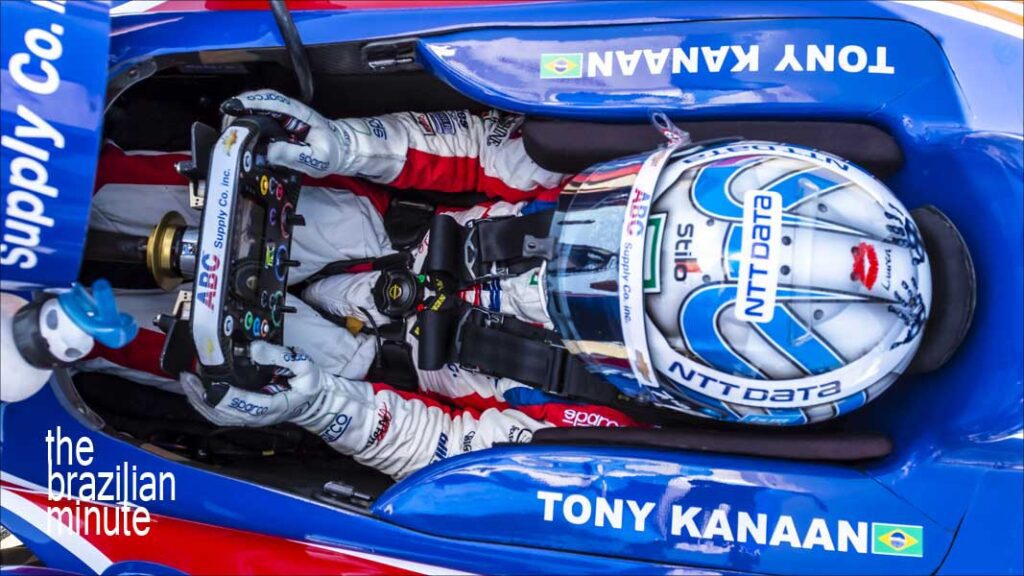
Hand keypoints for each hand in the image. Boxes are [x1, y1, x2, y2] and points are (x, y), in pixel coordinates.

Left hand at [181, 341, 324, 426]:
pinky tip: (197, 390)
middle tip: (189, 377)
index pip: (242, 404)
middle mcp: (257, 417)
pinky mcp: (245, 416)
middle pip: (222, 413)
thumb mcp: (304, 367)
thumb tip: (253, 348)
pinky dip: (205, 404)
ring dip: (199, 400)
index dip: (223, 395)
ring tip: (188, 382)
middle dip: (201, 395)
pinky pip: (220, 414)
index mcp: (272, 406)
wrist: (315, 402)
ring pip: (218, 416)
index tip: (209, 381)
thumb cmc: (310, 385)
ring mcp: (250, 419)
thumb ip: (279, 357)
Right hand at [221, 89, 349, 177]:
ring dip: (239, 117)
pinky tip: (237, 135)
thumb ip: (295, 155)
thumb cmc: (331, 152)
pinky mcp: (277, 127)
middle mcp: (288, 111)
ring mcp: (282, 117)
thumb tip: (269, 151)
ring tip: (226, 130)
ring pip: (256, 110)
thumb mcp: (317, 158)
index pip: (273, 100)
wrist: (340, 152)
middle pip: (258, 101)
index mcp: (299, 113)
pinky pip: (258, 121)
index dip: (251, 101)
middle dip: (238, 108)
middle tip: (224, 123)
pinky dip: (245, 126)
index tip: (233, 106)